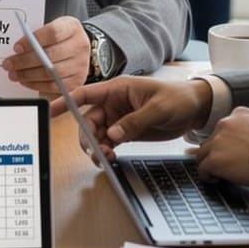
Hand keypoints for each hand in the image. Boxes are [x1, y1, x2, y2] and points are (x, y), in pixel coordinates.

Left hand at [2, 16, 89, 92]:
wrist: (78, 48)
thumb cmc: (61, 36)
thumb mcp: (52, 26)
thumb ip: (37, 34)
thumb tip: (18, 48)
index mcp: (72, 27)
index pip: (52, 33)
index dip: (32, 41)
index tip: (16, 48)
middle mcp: (79, 46)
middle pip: (50, 55)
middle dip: (24, 61)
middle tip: (8, 63)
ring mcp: (80, 65)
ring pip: (50, 73)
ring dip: (27, 75)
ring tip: (13, 73)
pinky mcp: (76, 81)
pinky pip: (53, 86)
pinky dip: (35, 84)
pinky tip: (24, 80)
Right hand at [50, 76, 212, 164]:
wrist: (196, 108)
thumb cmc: (179, 98)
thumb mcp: (158, 108)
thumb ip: (135, 122)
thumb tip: (113, 135)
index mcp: (118, 89)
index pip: (85, 93)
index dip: (66, 101)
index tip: (52, 111)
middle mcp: (114, 103)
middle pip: (88, 120)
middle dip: (87, 136)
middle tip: (94, 150)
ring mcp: (119, 118)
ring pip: (97, 134)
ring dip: (97, 147)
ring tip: (105, 158)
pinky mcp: (126, 131)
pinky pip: (109, 142)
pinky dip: (107, 151)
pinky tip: (111, 158)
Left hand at [192, 106, 248, 186]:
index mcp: (238, 114)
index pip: (225, 128)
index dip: (227, 141)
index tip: (232, 150)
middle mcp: (225, 124)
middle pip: (212, 139)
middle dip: (217, 151)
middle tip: (225, 162)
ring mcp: (217, 142)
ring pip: (203, 153)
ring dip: (209, 162)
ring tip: (217, 171)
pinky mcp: (215, 160)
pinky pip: (203, 168)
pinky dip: (207, 175)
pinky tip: (215, 179)